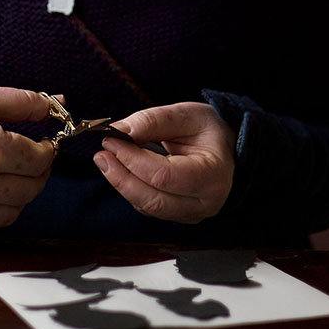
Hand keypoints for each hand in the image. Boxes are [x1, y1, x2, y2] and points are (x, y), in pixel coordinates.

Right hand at [0, 86, 54, 237]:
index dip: (47, 150)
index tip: (43, 144)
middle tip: (30, 159)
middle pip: (32, 189)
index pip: (40, 160)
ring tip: (8, 174)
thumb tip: (58, 103)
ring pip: (13, 212)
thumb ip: (22, 102)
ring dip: (18, 193)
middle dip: (38, 173)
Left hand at [93, 103, 236, 223]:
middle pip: (153, 199)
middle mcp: (205, 202)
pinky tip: (120, 169)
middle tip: (102, 154)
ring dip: (122, 183)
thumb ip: (154, 120)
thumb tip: (120, 130)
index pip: (164, 176)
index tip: (112, 140)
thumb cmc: (210, 130)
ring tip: (106, 159)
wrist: (227, 147)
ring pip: (148, 206)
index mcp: (213, 174)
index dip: (133, 159)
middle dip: (122, 176)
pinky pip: (149, 206)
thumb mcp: (187, 114)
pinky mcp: (178, 214)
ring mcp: (193, 213)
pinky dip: (131, 188)